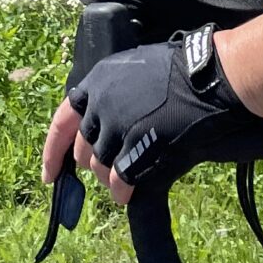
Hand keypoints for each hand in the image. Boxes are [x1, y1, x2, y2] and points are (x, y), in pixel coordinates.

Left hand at [40, 28, 262, 205]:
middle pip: (84, 151)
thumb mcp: (136, 70)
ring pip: (101, 168)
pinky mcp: (137, 148)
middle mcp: (101, 104)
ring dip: (111, 178)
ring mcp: (118, 127)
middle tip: (113, 167)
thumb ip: (113, 95)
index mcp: (97, 81)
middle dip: (94, 164)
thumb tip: (102, 125)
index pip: (61, 122)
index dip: (52, 152)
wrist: (213, 78)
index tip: (49, 175)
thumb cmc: (184, 70)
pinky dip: (122, 191)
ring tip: (128, 177)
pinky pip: (120, 181)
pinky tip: (130, 193)